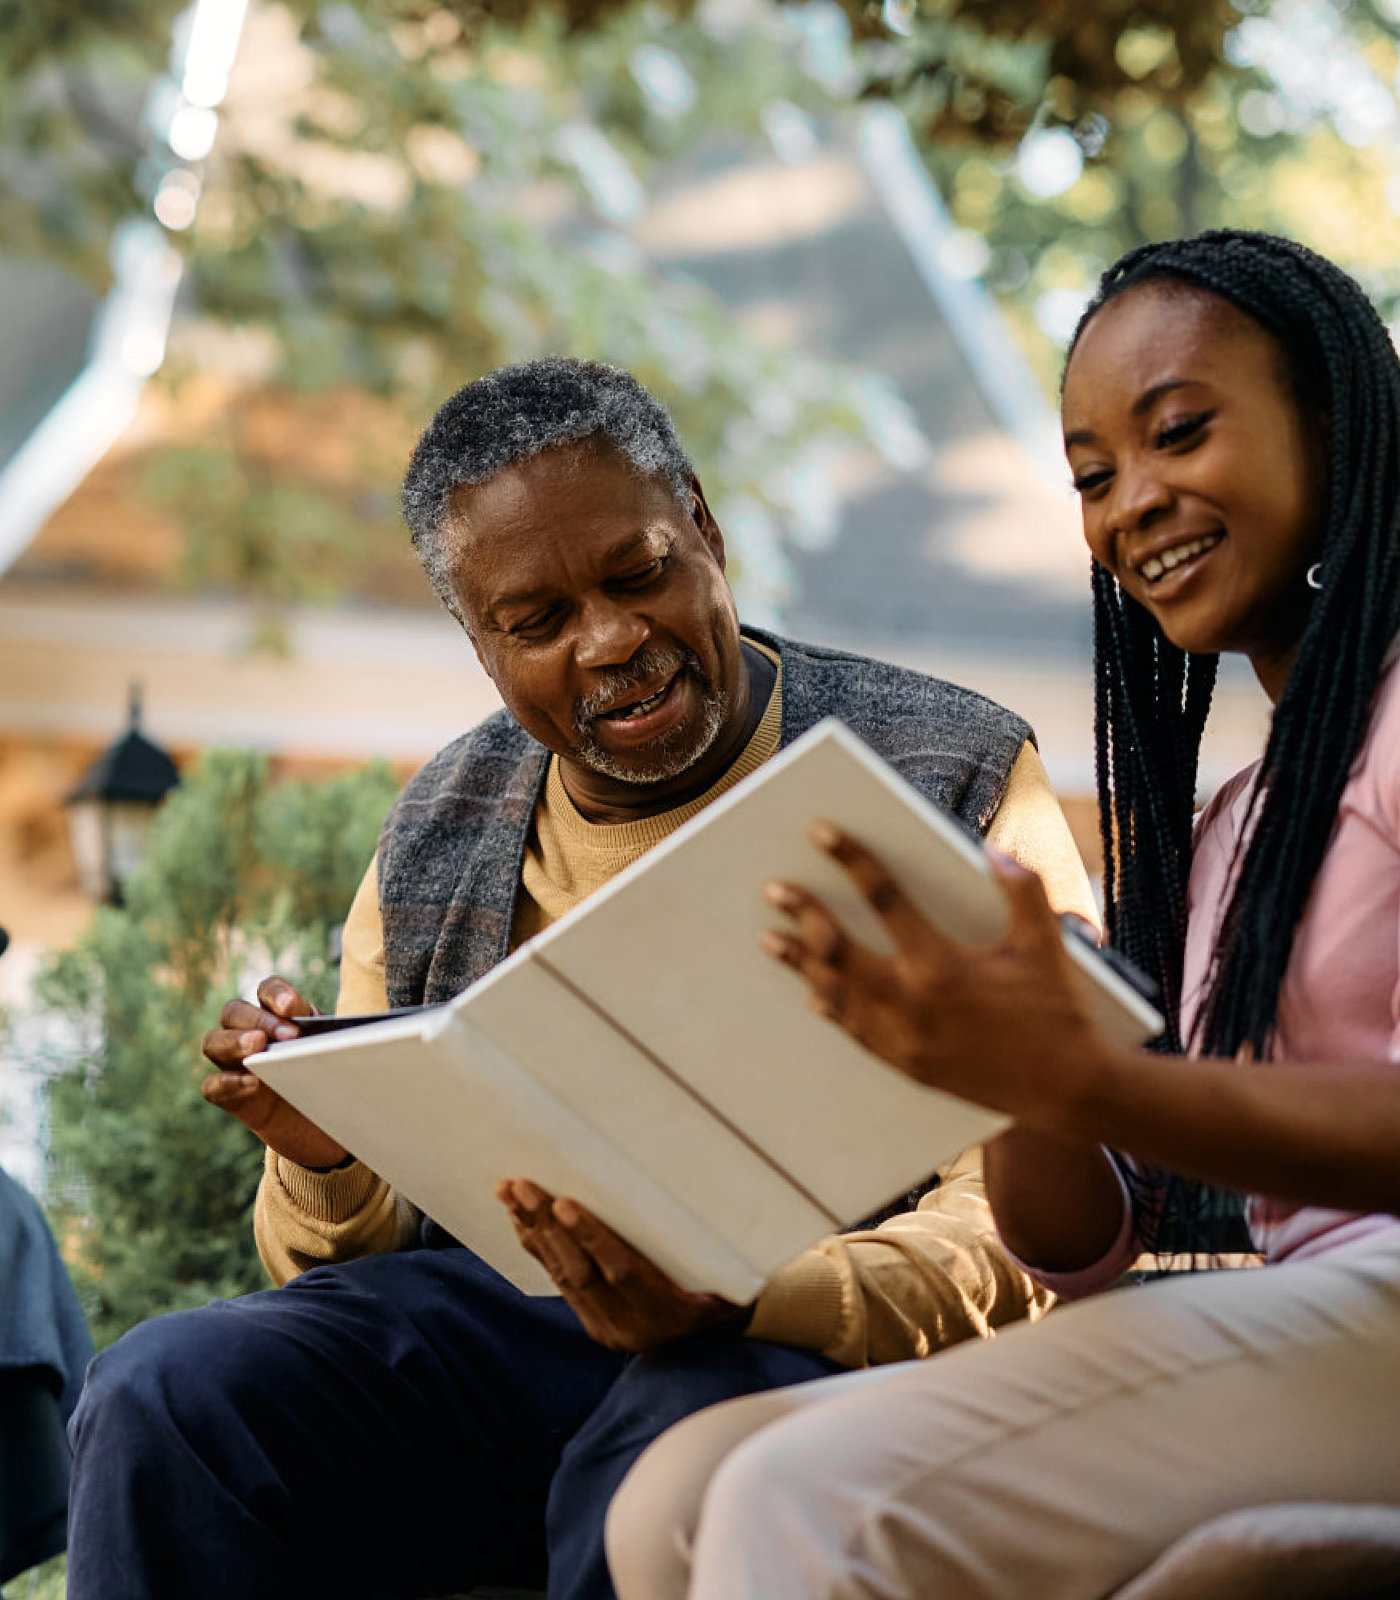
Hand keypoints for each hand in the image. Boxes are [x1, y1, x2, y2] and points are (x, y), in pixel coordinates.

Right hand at [200, 976, 349, 1168]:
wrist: (324, 1121)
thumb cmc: (329, 1075)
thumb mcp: (334, 1052)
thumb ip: (334, 1037)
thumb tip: (351, 1032)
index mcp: (278, 1014)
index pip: (266, 990)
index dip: (276, 993)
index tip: (292, 1007)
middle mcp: (250, 1032)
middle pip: (234, 1011)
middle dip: (257, 1019)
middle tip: (286, 1036)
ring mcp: (235, 1063)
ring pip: (214, 1042)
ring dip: (234, 1042)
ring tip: (257, 1048)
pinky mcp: (231, 1097)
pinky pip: (211, 1087)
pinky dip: (225, 1083)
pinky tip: (250, 1084)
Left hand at [496, 1179, 749, 1352]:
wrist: (716, 1346)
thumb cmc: (729, 1296)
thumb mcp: (730, 1280)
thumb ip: (707, 1250)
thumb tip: (708, 1199)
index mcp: (667, 1311)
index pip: (621, 1271)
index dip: (591, 1236)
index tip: (565, 1203)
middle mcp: (630, 1325)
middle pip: (581, 1272)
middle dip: (548, 1225)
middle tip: (523, 1184)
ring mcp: (607, 1327)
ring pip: (563, 1275)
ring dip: (534, 1231)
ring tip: (509, 1192)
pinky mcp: (593, 1324)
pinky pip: (560, 1282)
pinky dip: (540, 1247)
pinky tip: (520, 1219)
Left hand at [760, 822, 1109, 1127]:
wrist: (1067, 1091)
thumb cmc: (1059, 1012)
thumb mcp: (1046, 944)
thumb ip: (1021, 891)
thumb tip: (993, 850)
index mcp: (942, 965)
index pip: (883, 898)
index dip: (851, 859)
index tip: (820, 831)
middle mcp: (912, 1003)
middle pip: (839, 950)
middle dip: (803, 916)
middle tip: (774, 891)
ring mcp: (904, 1039)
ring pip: (837, 994)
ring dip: (802, 964)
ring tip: (772, 940)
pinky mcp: (907, 1066)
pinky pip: (855, 1032)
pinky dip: (832, 1008)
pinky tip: (814, 994)